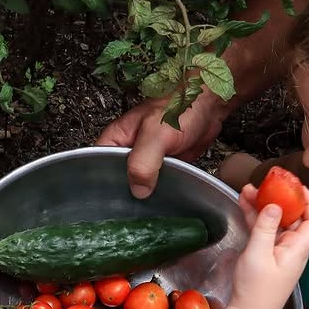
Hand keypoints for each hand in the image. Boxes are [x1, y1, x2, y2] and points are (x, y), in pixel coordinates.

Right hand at [97, 90, 226, 198]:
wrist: (209, 104)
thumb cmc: (181, 106)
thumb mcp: (156, 134)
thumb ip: (142, 162)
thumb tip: (138, 189)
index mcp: (116, 139)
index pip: (99, 167)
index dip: (105, 185)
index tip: (119, 199)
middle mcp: (128, 150)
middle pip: (118, 180)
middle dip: (128, 193)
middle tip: (139, 203)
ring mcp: (146, 159)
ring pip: (138, 184)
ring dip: (147, 193)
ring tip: (153, 203)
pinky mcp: (162, 166)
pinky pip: (156, 184)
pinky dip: (162, 190)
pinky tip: (166, 196)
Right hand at [228, 182, 308, 308]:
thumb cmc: (256, 290)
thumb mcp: (257, 255)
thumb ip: (265, 227)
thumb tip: (275, 205)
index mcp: (298, 249)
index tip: (296, 186)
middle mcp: (292, 248)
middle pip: (293, 217)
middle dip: (280, 198)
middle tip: (269, 183)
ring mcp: (280, 252)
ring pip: (276, 222)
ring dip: (263, 206)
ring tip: (248, 191)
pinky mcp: (267, 255)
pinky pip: (265, 231)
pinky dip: (256, 218)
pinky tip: (245, 206)